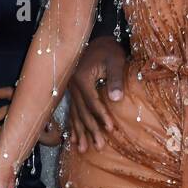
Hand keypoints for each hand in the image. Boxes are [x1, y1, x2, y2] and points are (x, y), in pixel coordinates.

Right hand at [67, 35, 125, 152]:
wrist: (96, 38)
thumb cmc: (109, 49)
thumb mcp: (115, 60)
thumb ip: (116, 79)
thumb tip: (117, 99)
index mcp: (82, 79)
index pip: (93, 103)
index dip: (102, 116)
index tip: (111, 129)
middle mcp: (72, 86)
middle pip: (82, 112)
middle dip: (91, 131)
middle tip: (98, 147)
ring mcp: (70, 90)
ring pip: (75, 115)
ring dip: (80, 133)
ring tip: (83, 149)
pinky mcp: (72, 91)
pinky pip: (72, 111)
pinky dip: (73, 126)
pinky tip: (73, 139)